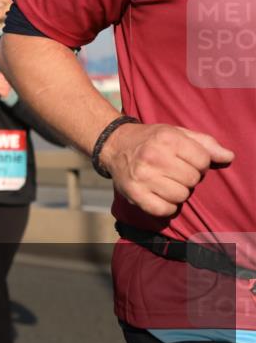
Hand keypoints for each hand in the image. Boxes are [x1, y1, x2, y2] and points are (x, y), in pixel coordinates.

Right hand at [100, 123, 233, 217]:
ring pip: (180, 196)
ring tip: (166, 182)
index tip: (186, 160)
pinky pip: (164, 210)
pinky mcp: (134, 193)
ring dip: (177, 192)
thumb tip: (228, 157)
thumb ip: (204, 143)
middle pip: (193, 180)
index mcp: (166, 138)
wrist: (114, 145)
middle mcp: (153, 156)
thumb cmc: (150, 139)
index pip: (203, 161)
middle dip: (188, 177)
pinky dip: (166, 207)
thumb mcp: (176, 132)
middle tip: (174, 171)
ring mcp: (142, 177)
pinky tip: (160, 195)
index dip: (199, 163)